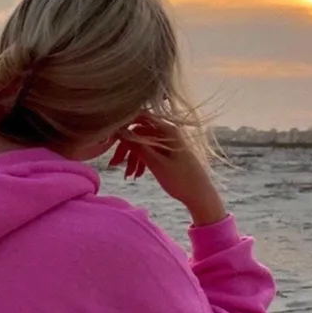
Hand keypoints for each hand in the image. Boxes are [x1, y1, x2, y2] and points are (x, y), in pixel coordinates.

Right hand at [108, 115, 226, 225]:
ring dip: (132, 159)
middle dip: (126, 148)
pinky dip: (142, 162)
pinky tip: (137, 175)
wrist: (200, 195)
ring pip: (143, 144)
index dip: (124, 124)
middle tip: (114, 165)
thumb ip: (138, 147)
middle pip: (139, 133)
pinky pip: (150, 152)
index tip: (111, 138)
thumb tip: (119, 132)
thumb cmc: (181, 180)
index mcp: (167, 130)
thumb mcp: (156, 164)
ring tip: (128, 176)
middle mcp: (167, 132)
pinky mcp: (168, 153)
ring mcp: (168, 143)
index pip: (140, 117)